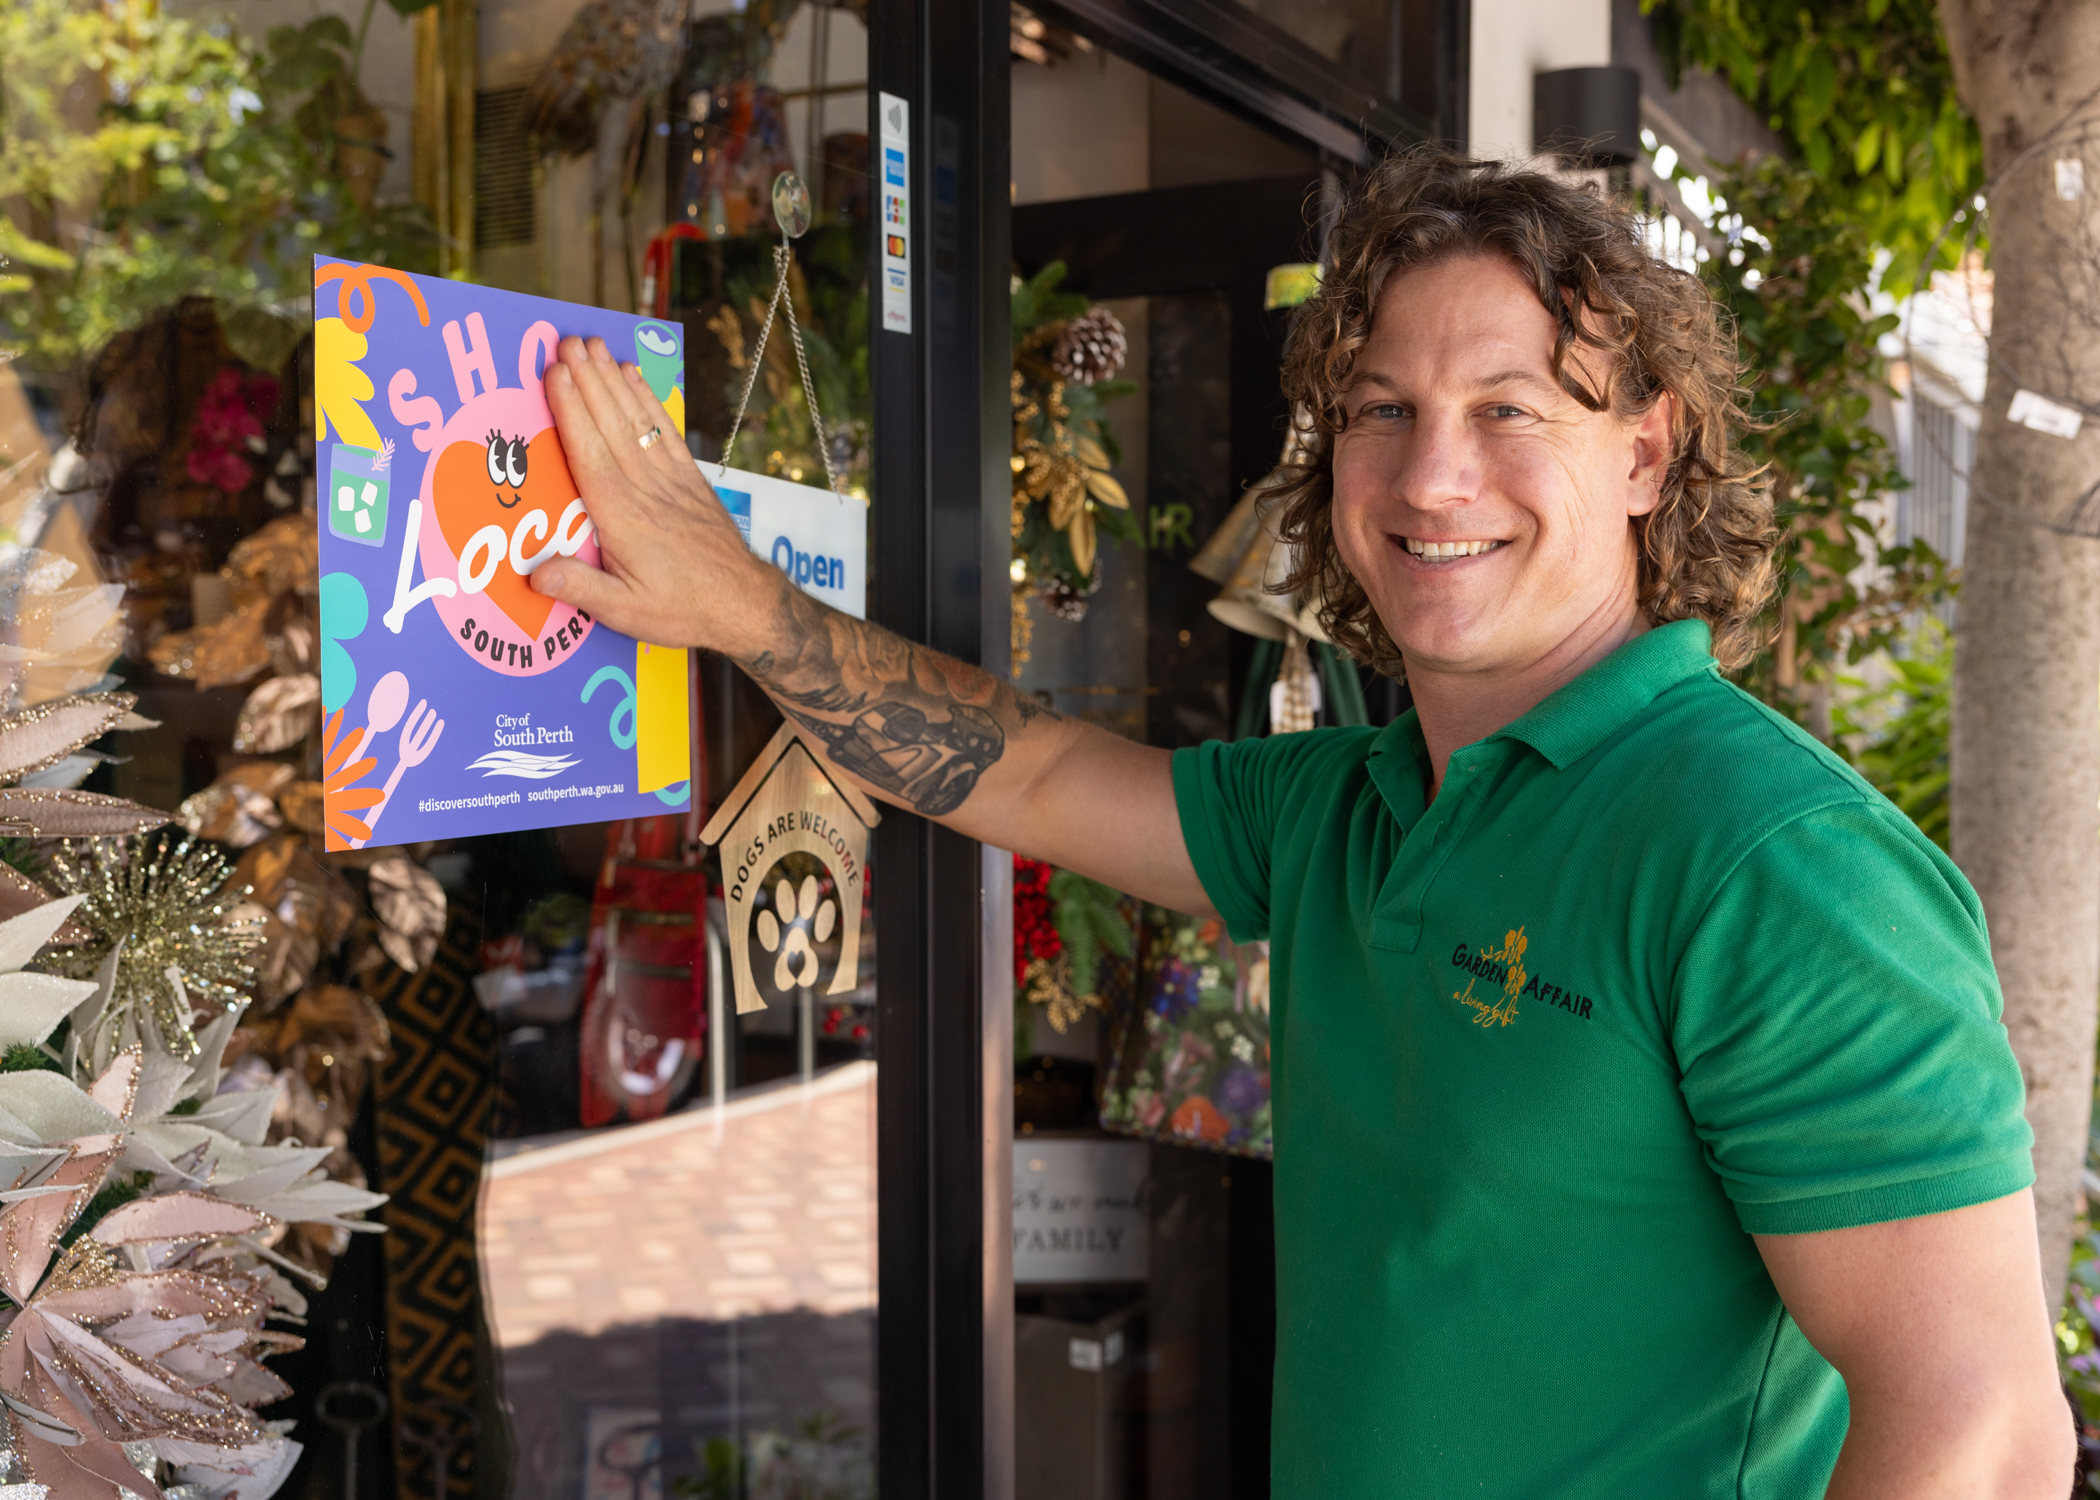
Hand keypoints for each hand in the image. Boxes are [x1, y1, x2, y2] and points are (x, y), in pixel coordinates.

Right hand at [529, 335, 777, 654]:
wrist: (745, 604)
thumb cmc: (683, 610)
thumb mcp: (626, 613)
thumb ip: (581, 588)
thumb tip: (535, 573)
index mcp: (622, 518)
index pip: (589, 453)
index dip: (571, 410)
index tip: (555, 372)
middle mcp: (646, 489)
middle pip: (610, 424)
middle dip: (587, 379)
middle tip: (567, 340)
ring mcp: (670, 480)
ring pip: (635, 420)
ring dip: (612, 379)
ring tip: (592, 344)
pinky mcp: (689, 479)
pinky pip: (664, 430)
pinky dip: (647, 399)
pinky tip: (632, 375)